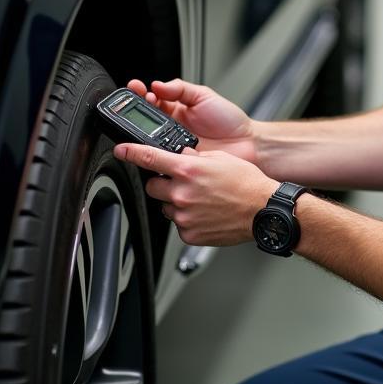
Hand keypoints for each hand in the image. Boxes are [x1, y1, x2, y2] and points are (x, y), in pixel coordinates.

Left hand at [114, 143, 276, 246]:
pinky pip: (179, 224)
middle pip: (154, 186)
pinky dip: (188, 219)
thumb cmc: (246, 183)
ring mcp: (184, 215)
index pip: (150, 158)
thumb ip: (194, 158)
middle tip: (183, 183)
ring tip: (201, 200)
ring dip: (177, 202)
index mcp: (188, 170)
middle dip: (164, 183)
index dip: (131, 152)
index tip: (121, 150)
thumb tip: (180, 157)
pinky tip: (205, 213)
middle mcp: (182, 193)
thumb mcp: (220, 159)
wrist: (262, 210)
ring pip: (166, 206)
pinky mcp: (188, 233)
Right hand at [126, 78, 256, 164]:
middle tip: (134, 104)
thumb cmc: (229, 120)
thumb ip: (180, 89)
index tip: (135, 88)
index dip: (141, 94)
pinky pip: (161, 159)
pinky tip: (156, 146)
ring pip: (149, 141)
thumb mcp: (204, 96)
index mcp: (176, 109)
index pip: (151, 100)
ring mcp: (172, 146)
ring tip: (143, 124)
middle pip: (144, 121)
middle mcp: (170, 128)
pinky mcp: (177, 163)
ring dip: (142, 132)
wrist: (247, 144)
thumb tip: (158, 85)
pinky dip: (156, 153)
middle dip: (135, 111)